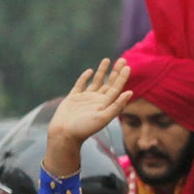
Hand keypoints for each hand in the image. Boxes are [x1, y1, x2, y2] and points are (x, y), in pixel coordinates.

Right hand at [45, 58, 132, 177]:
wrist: (64, 134)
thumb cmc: (84, 128)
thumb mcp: (103, 118)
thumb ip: (117, 105)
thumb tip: (130, 92)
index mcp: (105, 105)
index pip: (116, 89)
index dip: (122, 78)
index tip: (127, 67)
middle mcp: (96, 101)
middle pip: (109, 84)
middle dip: (116, 72)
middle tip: (123, 60)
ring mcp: (85, 99)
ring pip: (96, 82)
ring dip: (102, 71)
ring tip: (107, 60)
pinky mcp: (73, 98)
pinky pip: (80, 85)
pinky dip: (85, 77)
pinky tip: (90, 71)